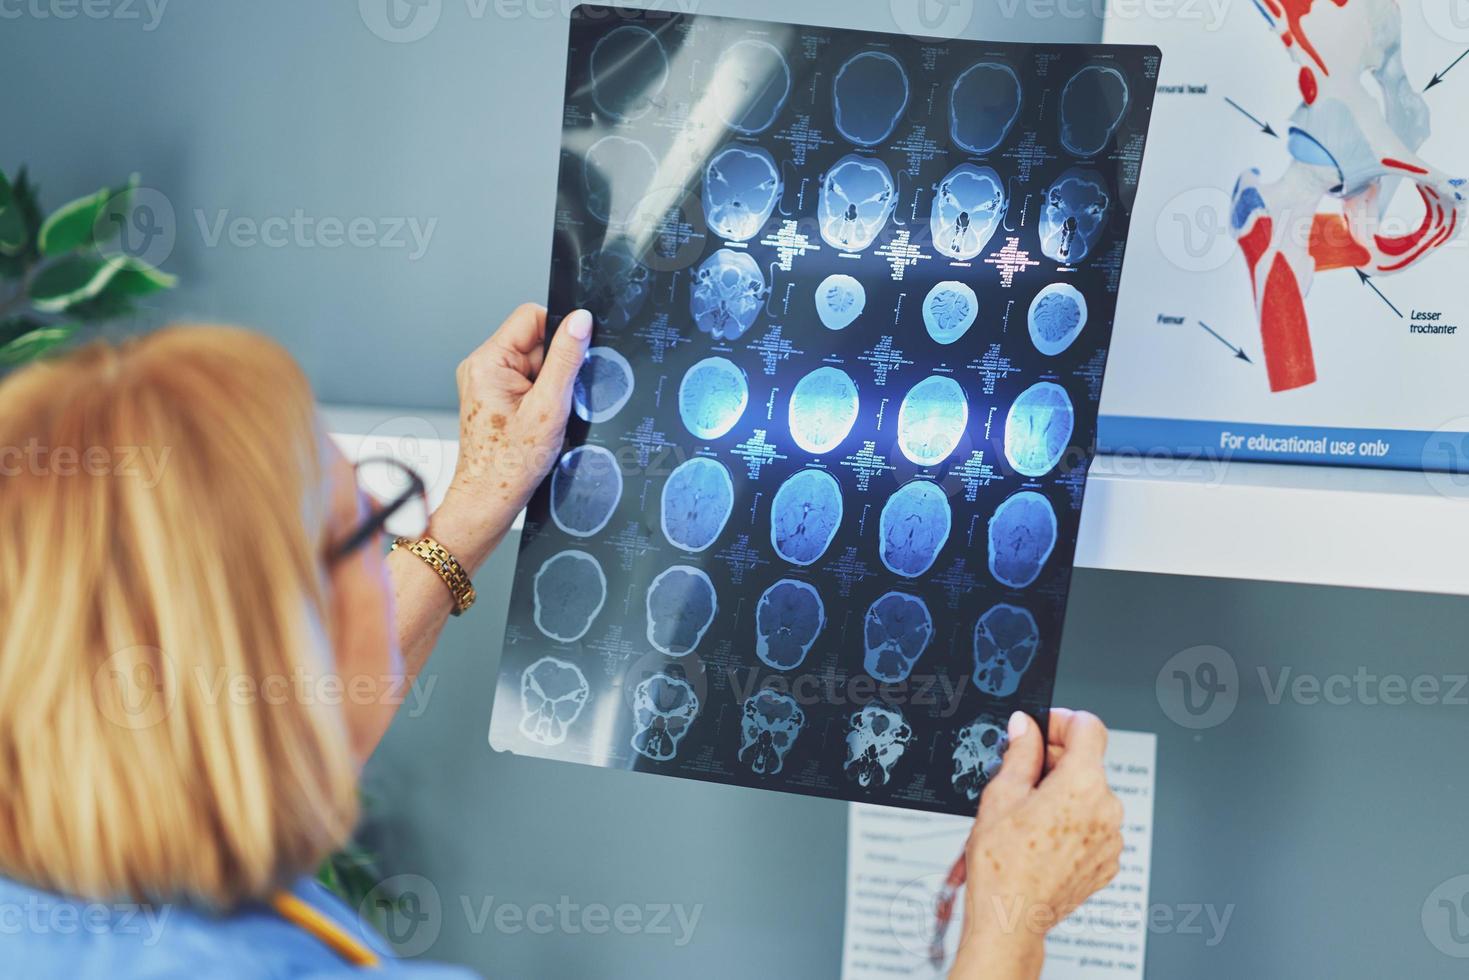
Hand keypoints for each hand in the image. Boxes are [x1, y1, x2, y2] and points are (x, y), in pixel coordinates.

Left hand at [435, 303, 591, 570]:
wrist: (489, 500)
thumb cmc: (509, 464)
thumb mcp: (549, 407)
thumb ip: (566, 359)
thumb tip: (580, 320)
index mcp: (488, 361)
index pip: (531, 317)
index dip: (558, 335)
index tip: (570, 363)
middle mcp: (482, 367)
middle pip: (535, 342)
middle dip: (555, 368)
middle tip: (554, 402)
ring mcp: (487, 382)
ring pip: (535, 365)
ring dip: (549, 387)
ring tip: (543, 417)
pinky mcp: (494, 398)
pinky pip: (528, 383)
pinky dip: (541, 400)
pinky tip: (538, 422)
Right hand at [950, 709, 1123, 979]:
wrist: (1011, 917)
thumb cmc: (1002, 864)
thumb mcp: (1001, 795)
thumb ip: (1020, 752)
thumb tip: (1025, 727)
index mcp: (1083, 784)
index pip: (1088, 727)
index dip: (1061, 721)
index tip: (1041, 728)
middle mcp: (1107, 809)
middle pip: (1088, 762)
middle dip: (1056, 759)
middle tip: (1021, 771)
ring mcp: (1111, 838)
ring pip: (1090, 795)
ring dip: (1063, 792)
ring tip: (1027, 811)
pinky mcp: (1108, 861)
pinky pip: (1094, 825)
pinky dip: (1072, 821)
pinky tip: (1041, 834)